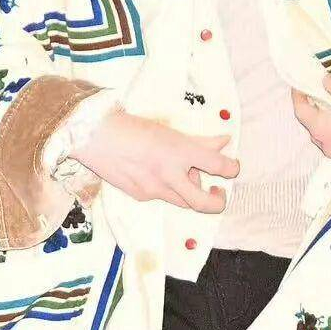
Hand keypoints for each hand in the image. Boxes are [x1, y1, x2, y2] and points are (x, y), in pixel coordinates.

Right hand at [73, 110, 239, 211]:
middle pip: (205, 203)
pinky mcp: (140, 196)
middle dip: (218, 201)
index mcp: (179, 152)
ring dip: (191, 193)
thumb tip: (224, 142)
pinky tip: (158, 172)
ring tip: (187, 177)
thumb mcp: (170, 131)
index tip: (233, 167)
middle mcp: (169, 175)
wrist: (97, 136)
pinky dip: (168, 188)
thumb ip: (199, 141)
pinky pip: (162, 197)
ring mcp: (154, 189)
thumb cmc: (134, 126)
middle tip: (218, 191)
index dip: (232, 168)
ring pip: (184, 202)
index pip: (218, 166)